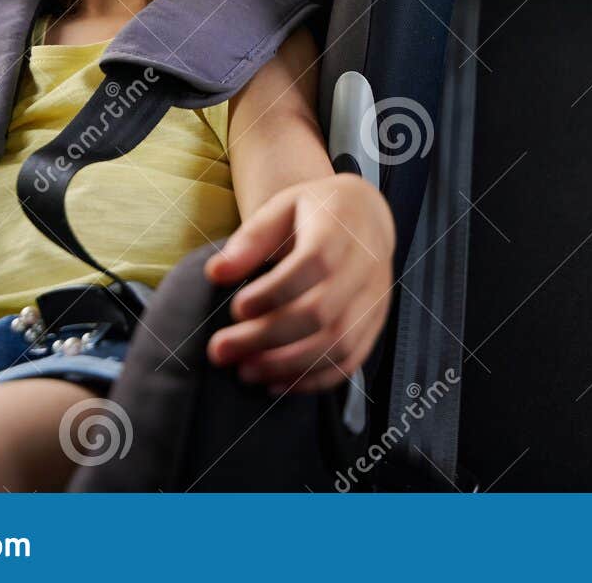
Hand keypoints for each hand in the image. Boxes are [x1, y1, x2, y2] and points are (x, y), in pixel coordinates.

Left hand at [204, 173, 393, 393]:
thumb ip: (250, 239)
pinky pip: (350, 360)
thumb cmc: (316, 212)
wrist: (364, 216)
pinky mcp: (375, 323)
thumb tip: (216, 273)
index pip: (314, 265)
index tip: (237, 308)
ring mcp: (375, 298)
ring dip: (288, 365)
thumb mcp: (281, 209)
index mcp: (341, 229)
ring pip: (338, 343)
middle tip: (221, 349)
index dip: (274, 292)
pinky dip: (313, 380)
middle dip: (267, 337)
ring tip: (245, 370)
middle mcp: (366, 266)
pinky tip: (276, 383)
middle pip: (322, 311)